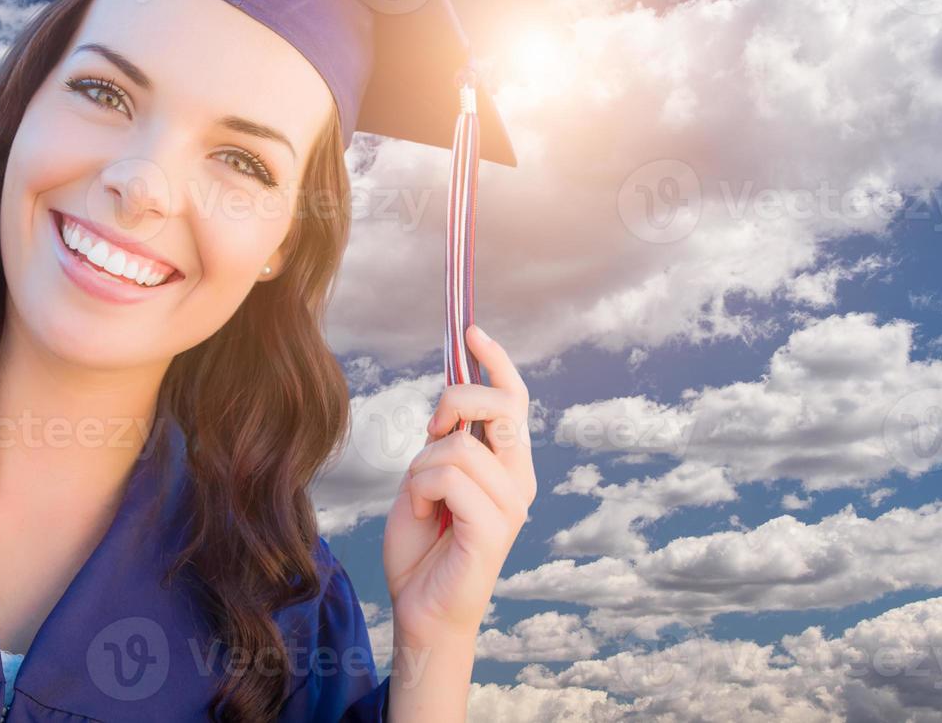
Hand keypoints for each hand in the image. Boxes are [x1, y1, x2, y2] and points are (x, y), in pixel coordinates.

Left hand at [382, 324, 536, 644]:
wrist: (421, 610)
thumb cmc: (422, 546)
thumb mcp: (426, 478)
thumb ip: (445, 442)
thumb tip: (450, 406)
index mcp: (509, 464)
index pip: (514, 399)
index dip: (495, 361)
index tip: (471, 331)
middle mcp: (520, 479)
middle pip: (499, 406)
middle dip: (455, 401)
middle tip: (429, 430)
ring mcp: (512, 504)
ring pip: (458, 446)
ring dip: (422, 467)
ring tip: (423, 502)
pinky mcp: (495, 527)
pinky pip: (448, 477)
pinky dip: (423, 491)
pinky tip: (427, 517)